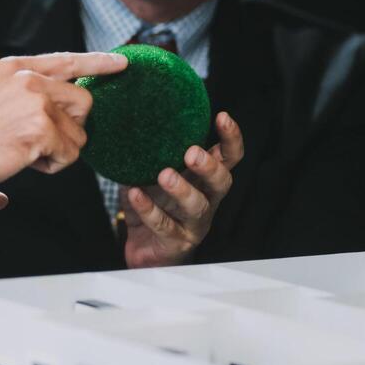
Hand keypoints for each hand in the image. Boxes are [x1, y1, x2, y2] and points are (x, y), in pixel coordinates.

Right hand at [0, 51, 126, 226]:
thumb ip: (28, 91)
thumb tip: (67, 100)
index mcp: (16, 67)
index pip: (68, 60)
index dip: (98, 63)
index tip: (120, 63)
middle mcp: (29, 77)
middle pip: (84, 102)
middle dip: (71, 128)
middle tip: (39, 142)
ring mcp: (36, 101)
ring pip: (79, 133)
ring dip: (59, 150)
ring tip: (24, 151)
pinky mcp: (41, 129)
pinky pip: (69, 155)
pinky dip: (51, 166)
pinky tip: (24, 161)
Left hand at [122, 111, 244, 266]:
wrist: (142, 249)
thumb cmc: (152, 204)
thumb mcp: (152, 172)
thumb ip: (152, 150)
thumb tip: (134, 115)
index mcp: (204, 179)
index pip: (228, 157)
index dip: (231, 139)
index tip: (222, 117)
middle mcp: (206, 200)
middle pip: (222, 182)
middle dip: (209, 166)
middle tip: (192, 153)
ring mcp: (193, 224)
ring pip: (197, 207)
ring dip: (182, 189)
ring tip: (164, 174)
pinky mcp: (175, 242)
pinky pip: (164, 226)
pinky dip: (149, 209)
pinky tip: (136, 194)